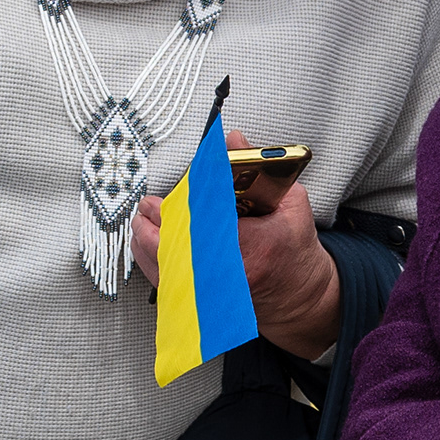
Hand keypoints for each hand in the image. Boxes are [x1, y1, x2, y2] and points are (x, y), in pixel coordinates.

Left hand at [129, 132, 341, 357]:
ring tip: (143, 219)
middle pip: (180, 246)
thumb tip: (234, 140)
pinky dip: (151, 259)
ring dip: (148, 239)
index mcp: (256, 246)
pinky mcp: (203, 298)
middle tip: (148, 206)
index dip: (183, 204)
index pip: (210, 221)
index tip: (169, 194)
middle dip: (158, 222)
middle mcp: (231, 272)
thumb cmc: (294, 251)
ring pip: (167, 265)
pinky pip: (165, 280)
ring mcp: (215, 290)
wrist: (296, 293)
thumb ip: (263, 168)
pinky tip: (145, 242)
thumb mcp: (292, 203)